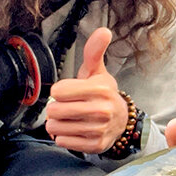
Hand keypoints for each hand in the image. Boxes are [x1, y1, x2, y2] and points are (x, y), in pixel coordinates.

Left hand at [45, 27, 129, 152]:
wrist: (121, 120)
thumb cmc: (103, 94)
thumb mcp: (97, 72)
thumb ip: (94, 51)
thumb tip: (104, 30)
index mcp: (100, 89)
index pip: (57, 92)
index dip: (59, 92)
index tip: (69, 92)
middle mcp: (101, 110)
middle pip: (54, 110)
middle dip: (56, 108)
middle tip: (67, 107)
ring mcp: (99, 130)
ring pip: (56, 127)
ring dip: (58, 123)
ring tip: (71, 119)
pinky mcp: (95, 145)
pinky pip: (62, 141)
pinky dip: (64, 137)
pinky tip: (75, 130)